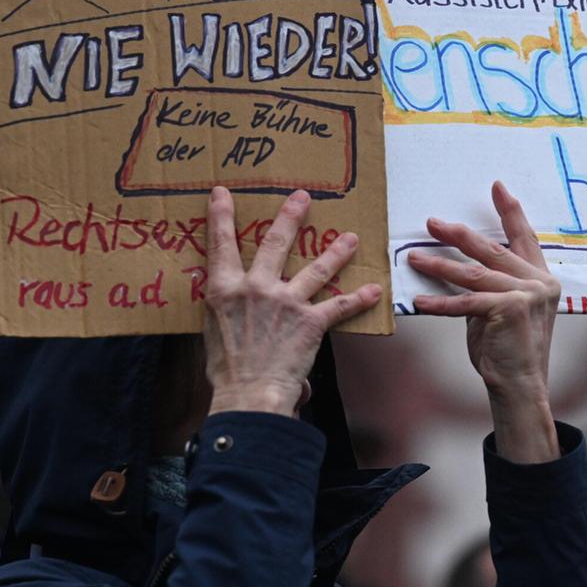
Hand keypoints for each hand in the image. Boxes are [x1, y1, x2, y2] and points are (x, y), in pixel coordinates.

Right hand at [203, 186, 381, 416]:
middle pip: (274, 244)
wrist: (248, 394)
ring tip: (351, 238)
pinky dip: (359, 299)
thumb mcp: (213, 330)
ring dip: (336, 252)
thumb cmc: (226, 370)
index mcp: (224, 289)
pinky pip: (340, 306)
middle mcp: (256, 288)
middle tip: (303, 197)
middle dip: (290, 217)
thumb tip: (231, 306)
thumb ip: (225, 309)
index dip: (221, 216)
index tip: (222, 193)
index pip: (220, 245)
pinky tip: (373, 290)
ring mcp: (286, 302)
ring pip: (316, 268)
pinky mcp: (311, 321)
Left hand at [409, 182, 562, 462]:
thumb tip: (454, 268)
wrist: (521, 385)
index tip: (497, 186)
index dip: (511, 211)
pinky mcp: (510, 309)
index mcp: (542, 277)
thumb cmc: (508, 349)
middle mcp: (539, 282)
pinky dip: (440, 302)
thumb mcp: (502, 310)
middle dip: (458, 235)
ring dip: (439, 265)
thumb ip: (489, 286)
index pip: (525, 237)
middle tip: (432, 222)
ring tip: (414, 257)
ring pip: (473, 273)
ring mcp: (527, 294)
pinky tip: (419, 301)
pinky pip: (466, 302)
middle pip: (492, 249)